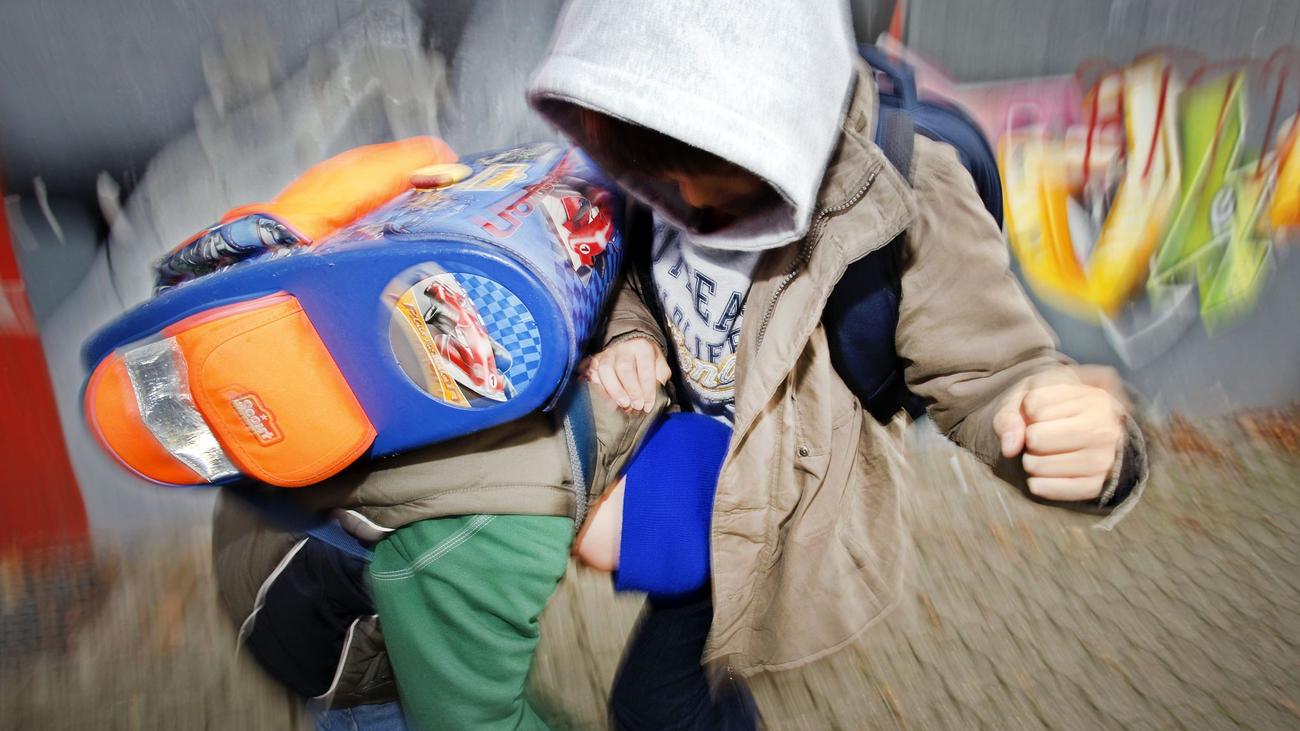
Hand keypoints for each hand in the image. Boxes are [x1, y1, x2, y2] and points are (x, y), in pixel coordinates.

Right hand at [582, 337, 670, 412]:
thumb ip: (659, 379)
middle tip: (636, 405)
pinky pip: (593, 374)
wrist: (631, 344)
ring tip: (623, 404)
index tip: (648, 404)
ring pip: (605, 370)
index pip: (645, 369)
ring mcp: (608, 354)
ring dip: (614, 390)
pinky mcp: (596, 360)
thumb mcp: (660, 365)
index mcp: (642, 347)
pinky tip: (608, 399)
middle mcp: (624, 348)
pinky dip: (599, 388)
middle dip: (631, 390)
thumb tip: (655, 397)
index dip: (647, 390)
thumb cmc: (646, 358)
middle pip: (624, 369)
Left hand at [992, 368, 1126, 500]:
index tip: (1039, 414)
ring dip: (1030, 462)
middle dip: (1027, 438)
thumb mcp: (1028, 400)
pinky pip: (1050, 490)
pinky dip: (1037, 484)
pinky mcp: (1095, 486)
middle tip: (1039, 438)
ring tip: (1044, 454)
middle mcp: (1104, 429)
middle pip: (1036, 438)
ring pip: (1040, 465)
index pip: (1034, 406)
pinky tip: (1040, 476)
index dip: (1026, 411)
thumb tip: (1010, 449)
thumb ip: (1009, 416)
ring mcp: (1103, 460)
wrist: (1080, 433)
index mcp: (1092, 399)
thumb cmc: (1050, 412)